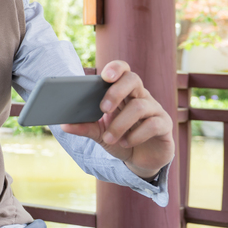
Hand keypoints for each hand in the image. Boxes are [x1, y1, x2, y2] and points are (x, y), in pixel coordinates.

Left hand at [59, 60, 174, 180]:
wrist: (141, 160)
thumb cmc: (120, 139)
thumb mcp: (100, 134)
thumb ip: (85, 127)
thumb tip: (63, 125)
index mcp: (124, 92)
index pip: (123, 70)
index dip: (115, 68)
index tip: (105, 76)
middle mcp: (141, 95)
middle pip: (133, 79)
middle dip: (116, 92)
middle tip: (103, 108)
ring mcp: (155, 109)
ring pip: (140, 106)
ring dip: (120, 124)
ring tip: (109, 137)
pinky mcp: (164, 125)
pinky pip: (153, 124)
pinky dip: (136, 135)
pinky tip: (126, 142)